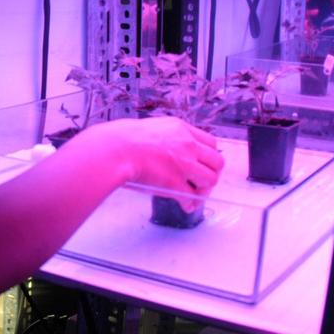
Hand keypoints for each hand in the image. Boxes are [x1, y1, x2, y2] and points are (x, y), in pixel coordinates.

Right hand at [98, 117, 224, 210]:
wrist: (116, 149)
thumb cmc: (125, 139)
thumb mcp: (153, 128)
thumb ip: (168, 138)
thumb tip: (171, 151)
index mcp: (182, 129)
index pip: (211, 143)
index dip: (209, 156)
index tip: (204, 163)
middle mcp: (187, 145)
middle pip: (217, 161)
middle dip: (212, 173)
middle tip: (203, 180)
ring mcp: (183, 164)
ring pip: (210, 180)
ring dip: (205, 188)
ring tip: (195, 192)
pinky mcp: (175, 182)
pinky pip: (192, 197)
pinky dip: (190, 203)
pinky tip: (186, 205)